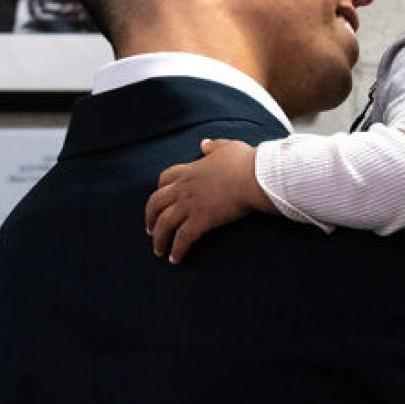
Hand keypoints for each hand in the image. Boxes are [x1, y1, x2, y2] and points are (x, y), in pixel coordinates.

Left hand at [144, 138, 268, 264]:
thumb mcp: (227, 147)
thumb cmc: (245, 162)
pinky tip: (175, 260)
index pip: (165, 179)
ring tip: (158, 251)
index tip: (160, 201)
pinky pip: (182, 239)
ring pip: (164, 224)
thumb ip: (213, 146)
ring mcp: (190, 205)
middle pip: (155, 203)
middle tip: (150, 230)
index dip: (159, 191)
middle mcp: (184, 188)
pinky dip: (176, 250)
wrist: (254, 177)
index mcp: (190, 171)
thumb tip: (203, 143)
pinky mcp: (201, 220)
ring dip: (159, 239)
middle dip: (149, 218)